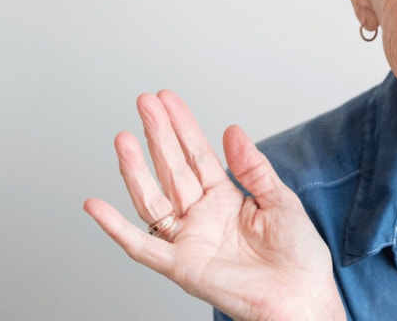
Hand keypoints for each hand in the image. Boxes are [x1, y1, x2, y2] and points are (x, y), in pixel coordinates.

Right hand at [84, 91, 345, 320]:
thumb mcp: (280, 199)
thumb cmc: (297, 255)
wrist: (301, 296)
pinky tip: (95, 205)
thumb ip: (253, 167)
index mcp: (227, 198)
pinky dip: (116, 227)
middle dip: (158, 134)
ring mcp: (189, 239)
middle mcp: (202, 215)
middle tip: (144, 102)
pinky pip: (142, 246)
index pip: (198, 154)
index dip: (182, 126)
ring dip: (135, 169)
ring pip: (153, 198)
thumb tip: (232, 130)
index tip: (166, 99)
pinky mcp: (181, 266)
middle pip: (172, 168)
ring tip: (123, 138)